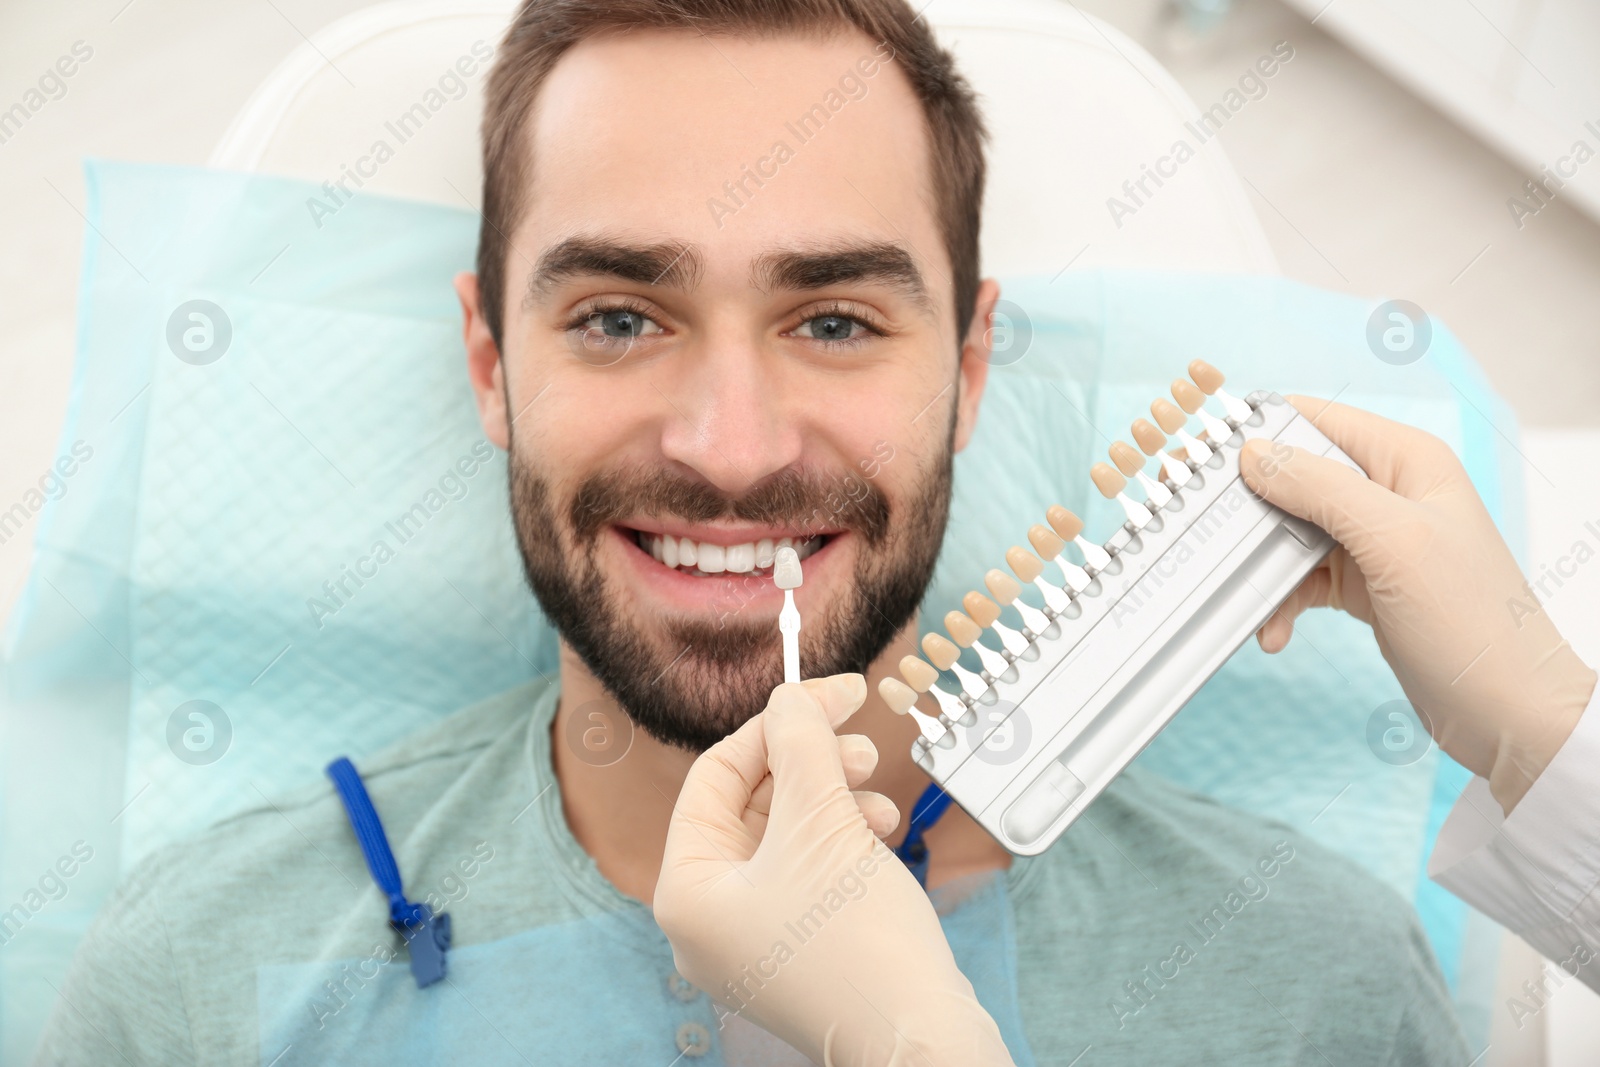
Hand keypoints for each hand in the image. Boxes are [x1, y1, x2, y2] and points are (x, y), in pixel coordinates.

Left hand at [654, 674, 1014, 1066]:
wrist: (920, 1040)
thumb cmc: (860, 942)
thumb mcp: (822, 820)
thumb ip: (799, 744)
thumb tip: (789, 696)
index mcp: (685, 891)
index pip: (715, 776)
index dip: (775, 724)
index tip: (833, 693)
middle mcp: (706, 923)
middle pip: (750, 804)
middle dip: (810, 764)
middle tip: (862, 739)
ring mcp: (750, 944)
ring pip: (785, 837)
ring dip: (834, 799)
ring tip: (880, 794)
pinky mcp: (797, 955)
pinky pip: (807, 875)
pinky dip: (843, 843)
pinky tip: (882, 834)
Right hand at [1240, 397, 1596, 812]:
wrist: (1508, 713)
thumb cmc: (1473, 624)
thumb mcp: (1393, 543)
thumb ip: (1321, 489)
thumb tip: (1254, 452)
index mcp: (1407, 461)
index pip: (1315, 419)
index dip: (1257, 432)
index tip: (1200, 456)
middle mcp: (1390, 492)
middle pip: (1294, 477)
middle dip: (1249, 508)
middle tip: (1203, 530)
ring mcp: (1376, 541)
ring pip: (1291, 532)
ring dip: (1263, 567)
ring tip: (1251, 602)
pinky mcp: (1365, 585)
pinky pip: (1302, 578)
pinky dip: (1282, 602)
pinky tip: (1274, 632)